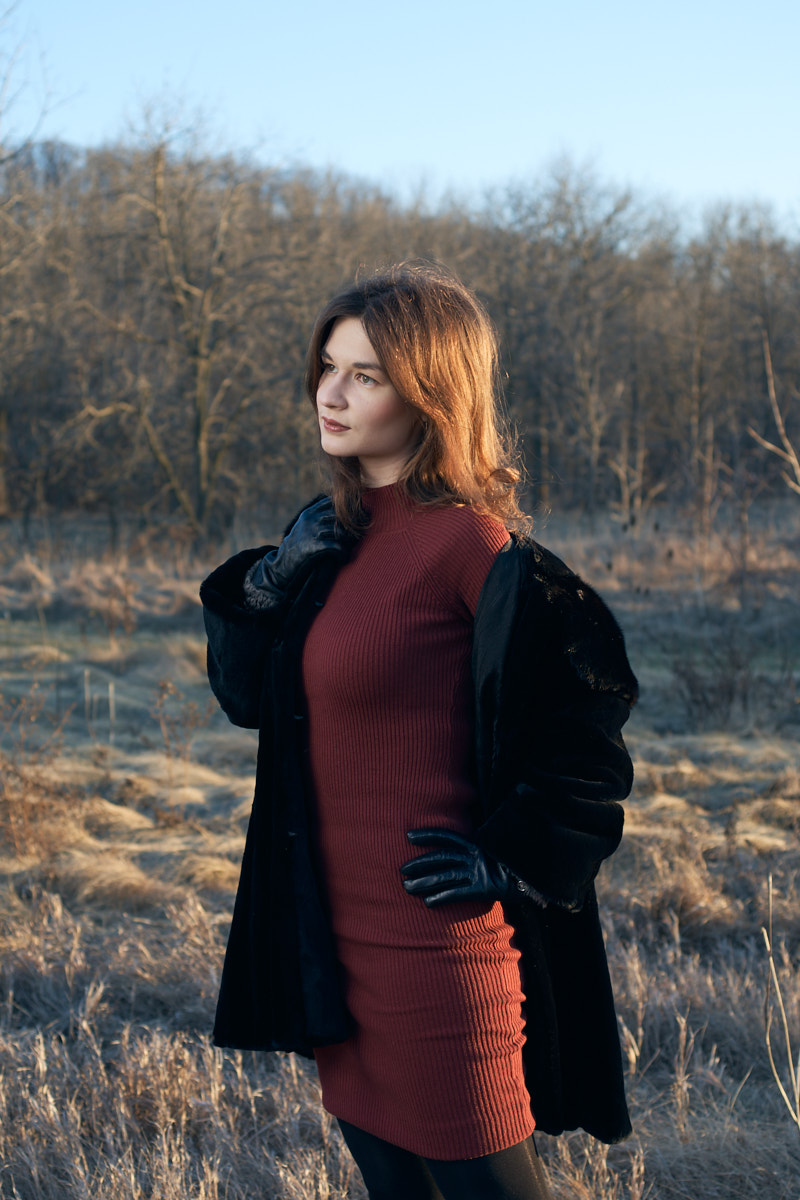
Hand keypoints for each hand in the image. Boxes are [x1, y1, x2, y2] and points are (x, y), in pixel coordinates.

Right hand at [249, 497, 350, 601]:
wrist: (284, 560)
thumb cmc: (299, 542)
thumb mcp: (305, 524)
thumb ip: (318, 514)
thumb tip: (338, 507)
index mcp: (310, 512)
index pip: (332, 502)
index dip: (345, 509)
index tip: (353, 517)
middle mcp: (311, 519)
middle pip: (339, 516)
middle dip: (351, 524)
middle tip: (357, 533)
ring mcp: (312, 532)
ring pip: (340, 531)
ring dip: (349, 540)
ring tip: (351, 546)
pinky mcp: (314, 546)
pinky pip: (336, 546)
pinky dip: (342, 552)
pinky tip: (343, 557)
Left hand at [400, 828, 519, 907]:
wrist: (534, 878)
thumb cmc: (514, 866)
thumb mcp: (495, 852)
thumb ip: (478, 852)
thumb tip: (461, 853)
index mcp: (477, 845)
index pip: (447, 837)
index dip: (428, 835)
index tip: (409, 836)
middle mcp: (475, 856)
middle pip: (441, 857)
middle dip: (420, 863)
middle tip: (402, 870)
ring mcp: (479, 872)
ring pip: (445, 875)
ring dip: (424, 881)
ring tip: (406, 887)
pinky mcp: (483, 889)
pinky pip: (457, 893)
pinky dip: (441, 897)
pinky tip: (427, 903)